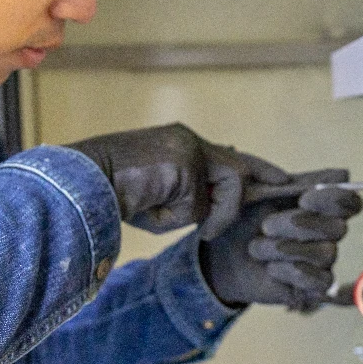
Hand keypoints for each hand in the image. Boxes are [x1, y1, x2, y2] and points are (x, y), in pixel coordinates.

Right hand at [67, 124, 289, 238]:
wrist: (79, 185)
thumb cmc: (110, 195)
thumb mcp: (157, 198)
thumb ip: (189, 199)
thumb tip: (212, 216)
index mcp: (180, 142)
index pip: (229, 155)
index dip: (257, 168)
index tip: (282, 179)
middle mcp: (187, 139)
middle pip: (237, 169)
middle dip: (244, 199)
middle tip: (227, 224)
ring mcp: (188, 148)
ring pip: (222, 190)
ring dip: (204, 215)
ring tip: (167, 219)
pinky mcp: (185, 163)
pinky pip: (198, 206)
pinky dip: (175, 219)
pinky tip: (148, 211)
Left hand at [200, 168, 362, 311]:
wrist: (218, 250)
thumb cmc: (241, 213)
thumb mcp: (254, 184)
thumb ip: (288, 173)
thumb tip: (333, 174)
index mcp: (320, 204)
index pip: (350, 202)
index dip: (334, 200)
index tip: (304, 199)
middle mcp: (327, 232)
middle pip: (339, 228)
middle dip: (300, 225)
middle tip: (266, 225)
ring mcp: (321, 261)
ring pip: (327, 254)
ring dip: (286, 249)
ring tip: (256, 247)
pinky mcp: (312, 287)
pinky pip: (321, 282)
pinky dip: (294, 273)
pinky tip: (271, 268)